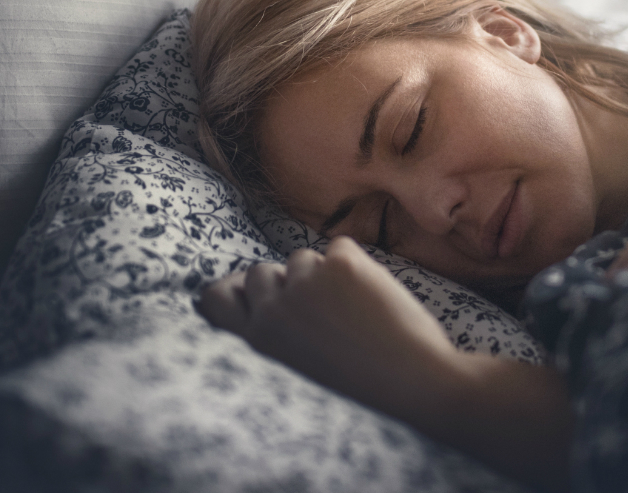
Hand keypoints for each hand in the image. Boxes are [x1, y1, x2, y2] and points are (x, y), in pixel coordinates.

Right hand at [200, 237, 573, 490]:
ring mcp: (306, 284)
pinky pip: (340, 247)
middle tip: (323, 312)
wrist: (413, 380)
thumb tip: (252, 282)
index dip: (233, 290)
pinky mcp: (341, 265)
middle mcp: (274, 310)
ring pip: (302, 258)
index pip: (215, 298)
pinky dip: (356, 264)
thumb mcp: (297, 360)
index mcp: (259, 339)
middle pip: (260, 271)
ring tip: (351, 312)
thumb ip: (273, 325)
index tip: (252, 293)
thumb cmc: (359, 374)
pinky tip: (372, 297)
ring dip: (324, 274)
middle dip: (286, 283)